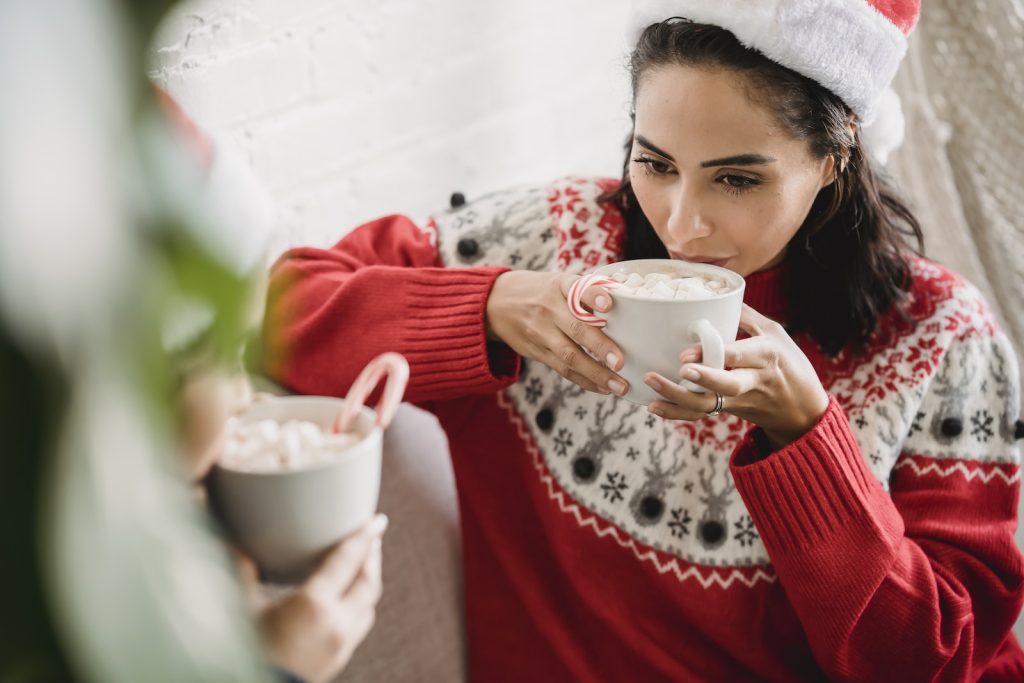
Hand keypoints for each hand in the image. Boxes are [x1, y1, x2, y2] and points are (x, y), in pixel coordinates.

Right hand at [235, 515, 388, 682]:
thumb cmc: (246, 652)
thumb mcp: (243, 610)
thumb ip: (242, 573)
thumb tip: (235, 544)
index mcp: (314, 604)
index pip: (348, 560)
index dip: (364, 537)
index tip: (377, 520)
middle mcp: (336, 622)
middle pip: (368, 581)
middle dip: (372, 556)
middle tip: (372, 537)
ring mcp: (342, 643)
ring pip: (369, 604)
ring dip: (369, 581)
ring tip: (364, 564)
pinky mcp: (339, 657)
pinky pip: (361, 623)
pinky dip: (361, 604)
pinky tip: (351, 599)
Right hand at [485, 270, 628, 395]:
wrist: (496, 302)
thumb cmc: (541, 291)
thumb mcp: (559, 281)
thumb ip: (587, 291)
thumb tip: (627, 301)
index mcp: (559, 286)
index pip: (577, 288)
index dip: (593, 295)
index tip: (609, 305)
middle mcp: (549, 309)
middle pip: (576, 328)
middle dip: (599, 347)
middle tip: (620, 363)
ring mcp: (540, 332)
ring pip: (569, 355)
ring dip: (596, 373)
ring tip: (618, 386)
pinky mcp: (536, 351)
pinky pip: (562, 369)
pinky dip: (584, 380)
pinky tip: (602, 388)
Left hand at [643, 305, 828, 448]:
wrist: (803, 410)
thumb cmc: (789, 363)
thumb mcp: (775, 333)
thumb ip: (747, 316)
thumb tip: (719, 294)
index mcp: (766, 355)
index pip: (739, 355)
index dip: (714, 355)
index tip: (687, 354)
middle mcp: (754, 379)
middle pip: (728, 385)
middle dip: (702, 379)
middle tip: (677, 370)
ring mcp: (741, 399)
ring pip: (709, 405)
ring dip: (677, 399)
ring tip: (651, 384)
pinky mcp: (729, 411)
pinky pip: (701, 414)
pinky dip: (677, 413)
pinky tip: (654, 406)